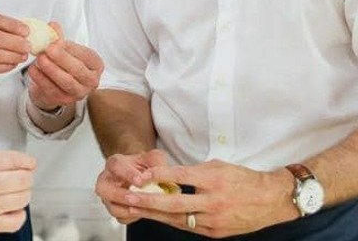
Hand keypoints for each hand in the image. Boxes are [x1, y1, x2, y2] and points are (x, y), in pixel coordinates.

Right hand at [0, 150, 35, 238]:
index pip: (13, 160)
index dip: (25, 160)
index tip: (28, 162)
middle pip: (24, 179)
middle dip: (26, 174)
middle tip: (22, 173)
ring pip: (23, 198)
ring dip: (23, 191)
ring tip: (15, 188)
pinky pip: (16, 220)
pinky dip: (18, 212)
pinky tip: (10, 206)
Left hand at [26, 22, 102, 110]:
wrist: (53, 84)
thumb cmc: (63, 63)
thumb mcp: (63, 49)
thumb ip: (58, 37)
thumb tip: (53, 25)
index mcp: (95, 64)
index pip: (85, 55)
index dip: (70, 48)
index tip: (56, 42)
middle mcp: (91, 80)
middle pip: (78, 69)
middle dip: (62, 59)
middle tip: (48, 49)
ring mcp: (79, 92)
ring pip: (66, 81)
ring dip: (51, 69)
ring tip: (39, 59)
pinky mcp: (64, 100)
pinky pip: (53, 90)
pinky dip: (41, 79)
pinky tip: (33, 69)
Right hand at [95, 150, 168, 224]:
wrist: (144, 179)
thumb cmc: (145, 167)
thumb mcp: (153, 158)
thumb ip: (156, 161)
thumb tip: (160, 171)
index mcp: (115, 163)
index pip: (116, 166)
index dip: (127, 174)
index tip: (140, 181)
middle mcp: (107, 179)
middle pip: (104, 188)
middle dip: (120, 195)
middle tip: (136, 198)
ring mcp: (109, 196)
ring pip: (111, 206)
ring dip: (127, 210)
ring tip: (143, 209)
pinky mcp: (114, 209)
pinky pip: (120, 217)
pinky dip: (131, 218)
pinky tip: (142, 213)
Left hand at [124, 160, 297, 236]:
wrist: (272, 200)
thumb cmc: (243, 179)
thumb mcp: (217, 166)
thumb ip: (192, 171)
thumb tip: (167, 174)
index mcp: (213, 180)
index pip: (179, 177)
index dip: (158, 176)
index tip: (140, 176)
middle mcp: (213, 202)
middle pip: (175, 203)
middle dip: (148, 202)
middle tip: (129, 198)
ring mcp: (215, 220)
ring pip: (178, 219)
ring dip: (154, 214)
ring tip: (135, 210)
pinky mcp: (216, 233)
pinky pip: (189, 227)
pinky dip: (172, 221)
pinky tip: (156, 217)